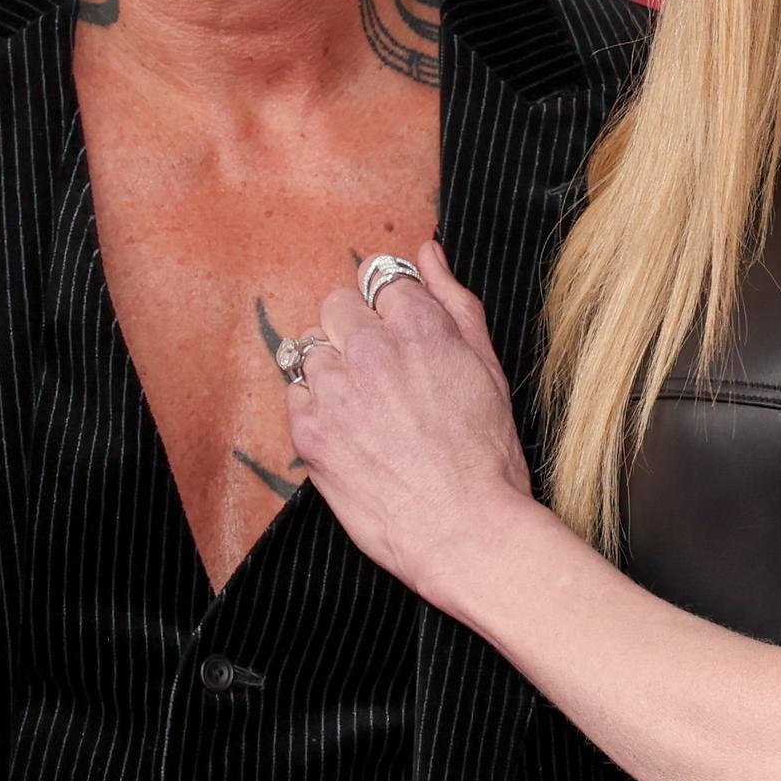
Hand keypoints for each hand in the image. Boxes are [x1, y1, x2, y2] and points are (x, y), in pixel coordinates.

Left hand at [286, 239, 535, 600]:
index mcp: (419, 325)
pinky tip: (348, 430)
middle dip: (355, 329)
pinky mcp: (309, 431)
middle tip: (380, 371)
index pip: (380, 277)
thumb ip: (453, 299)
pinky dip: (314, 406)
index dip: (390, 307)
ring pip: (309, 346)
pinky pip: (294, 393)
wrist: (463, 529)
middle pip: (336, 304)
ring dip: (331, 366)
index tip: (398, 333)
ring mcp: (335, 389)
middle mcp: (371, 348)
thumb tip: (428, 251)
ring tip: (363, 404)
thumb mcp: (486, 364)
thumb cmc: (485, 452)